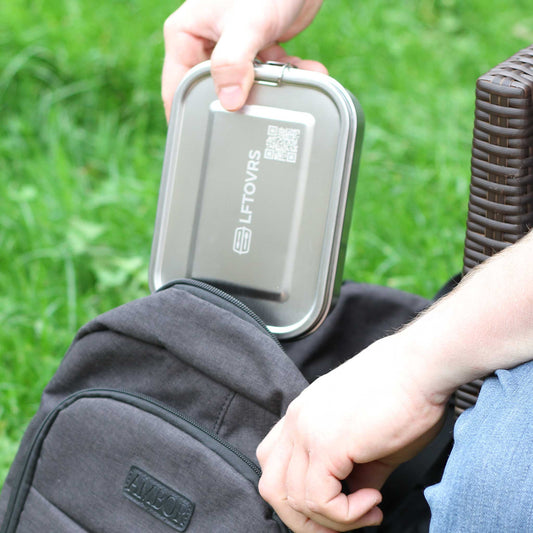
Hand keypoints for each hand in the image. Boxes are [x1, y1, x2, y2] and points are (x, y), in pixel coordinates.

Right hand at [162, 0, 326, 118]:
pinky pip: (268, 73)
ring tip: (292, 91)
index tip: (204, 143)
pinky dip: (287, 76)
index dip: (187, 118)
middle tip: (255, 118)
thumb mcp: (245, 23)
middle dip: (238, 105)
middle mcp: (204, 43)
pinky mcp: (256, 48)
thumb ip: (233, 62)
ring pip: (245, 86)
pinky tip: (306, 73)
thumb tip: (229, 102)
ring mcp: (231, 48)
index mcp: (185, 36)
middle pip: (213, 91)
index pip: (177, 88)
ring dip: (270, 91)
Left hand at [256, 334, 446, 531]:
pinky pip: (319, 500)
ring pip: (294, 500)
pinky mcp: (326, 444)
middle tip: (344, 522)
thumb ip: (353, 471)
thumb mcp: (367, 440)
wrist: (420, 368)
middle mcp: (297, 420)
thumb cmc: (402, 395)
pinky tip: (372, 501)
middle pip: (272, 486)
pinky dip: (346, 515)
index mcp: (302, 414)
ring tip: (369, 509)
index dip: (297, 495)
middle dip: (304, 518)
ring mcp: (307, 431)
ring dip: (333, 521)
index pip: (273, 463)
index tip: (336, 507)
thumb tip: (353, 500)